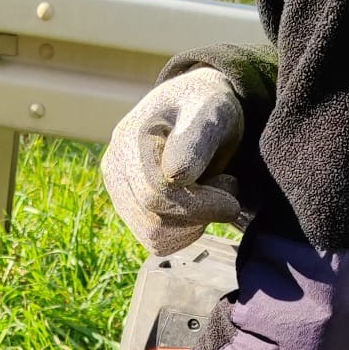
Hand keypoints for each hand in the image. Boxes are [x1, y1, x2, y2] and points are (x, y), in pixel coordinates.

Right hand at [100, 67, 250, 254]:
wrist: (197, 110)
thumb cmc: (208, 108)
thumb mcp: (212, 111)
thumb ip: (196, 138)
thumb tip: (175, 175)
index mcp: (130, 138)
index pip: (157, 193)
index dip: (201, 203)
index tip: (233, 193)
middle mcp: (115, 167)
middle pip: (154, 220)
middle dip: (200, 213)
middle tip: (227, 187)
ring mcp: (118, 191)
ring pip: (155, 237)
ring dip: (194, 224)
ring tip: (213, 193)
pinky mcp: (129, 210)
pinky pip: (156, 241)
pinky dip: (186, 231)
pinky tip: (199, 205)